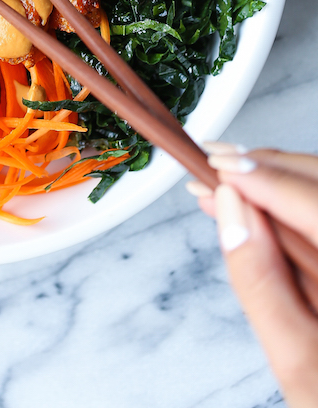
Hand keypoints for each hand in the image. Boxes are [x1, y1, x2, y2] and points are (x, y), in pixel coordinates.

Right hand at [193, 145, 317, 407]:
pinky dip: (281, 210)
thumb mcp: (296, 359)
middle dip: (267, 169)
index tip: (219, 165)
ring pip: (317, 196)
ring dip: (270, 183)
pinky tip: (247, 206)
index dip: (266, 178)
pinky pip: (315, 221)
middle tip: (214, 162)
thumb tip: (230, 208)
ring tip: (220, 183)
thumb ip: (259, 279)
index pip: (316, 205)